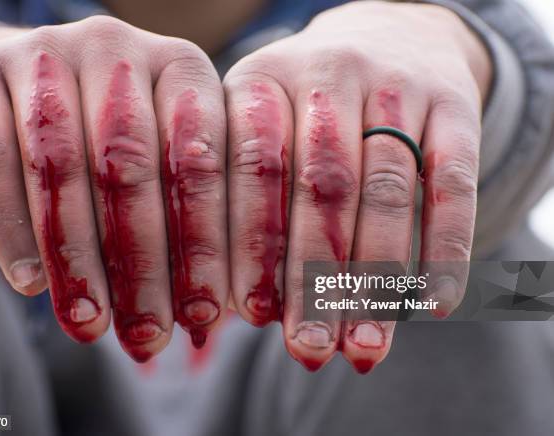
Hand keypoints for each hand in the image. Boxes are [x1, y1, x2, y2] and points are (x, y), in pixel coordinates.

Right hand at [0, 16, 228, 360]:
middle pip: (134, 165)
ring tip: (90, 323)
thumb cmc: (110, 142)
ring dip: (79, 258)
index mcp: (183, 68)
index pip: (203, 160)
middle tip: (147, 333)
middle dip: (143, 263)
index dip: (206, 243)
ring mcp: (48, 50)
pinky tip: (31, 284)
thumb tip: (210, 317)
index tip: (204, 313)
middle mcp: (120, 49)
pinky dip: (12, 227)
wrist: (22, 90)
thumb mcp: (162, 163)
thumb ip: (187, 219)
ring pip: (64, 166)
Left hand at [223, 1, 490, 371]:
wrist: (387, 39)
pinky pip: (453, 181)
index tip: (248, 317)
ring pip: (385, 192)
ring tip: (362, 348)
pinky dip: (444, 248)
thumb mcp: (261, 131)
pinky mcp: (453, 104)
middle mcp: (326, 72)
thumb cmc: (306, 113)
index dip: (249, 246)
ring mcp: (394, 84)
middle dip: (312, 278)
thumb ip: (238, 207)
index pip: (251, 168)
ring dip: (374, 279)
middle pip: (321, 187)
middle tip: (308, 350)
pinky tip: (431, 305)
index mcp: (260, 80)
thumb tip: (218, 319)